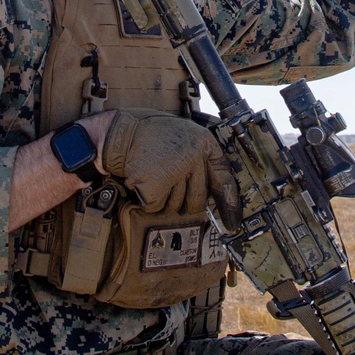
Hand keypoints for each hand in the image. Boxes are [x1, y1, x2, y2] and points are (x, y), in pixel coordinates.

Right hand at [103, 112, 240, 228]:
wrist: (123, 131)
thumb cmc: (154, 137)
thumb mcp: (186, 139)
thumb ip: (200, 161)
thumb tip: (210, 197)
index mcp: (205, 144)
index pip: (224, 179)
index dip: (229, 203)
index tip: (232, 223)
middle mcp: (194, 157)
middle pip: (198, 200)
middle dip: (186, 203)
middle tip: (171, 189)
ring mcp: (175, 171)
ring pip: (176, 206)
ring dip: (164, 199)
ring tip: (154, 175)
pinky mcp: (156, 184)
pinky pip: (156, 207)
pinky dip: (147, 200)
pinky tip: (143, 180)